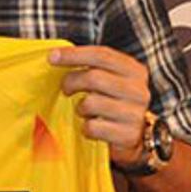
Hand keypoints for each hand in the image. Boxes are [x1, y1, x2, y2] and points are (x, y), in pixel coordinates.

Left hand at [49, 46, 150, 166]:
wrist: (137, 137)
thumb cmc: (114, 102)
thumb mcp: (110, 79)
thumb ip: (91, 66)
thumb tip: (55, 56)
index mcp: (134, 70)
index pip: (101, 55)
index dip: (74, 54)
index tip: (52, 57)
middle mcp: (138, 90)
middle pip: (94, 77)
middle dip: (71, 81)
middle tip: (66, 88)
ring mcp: (135, 114)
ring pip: (91, 103)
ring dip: (80, 108)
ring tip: (85, 110)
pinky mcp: (128, 135)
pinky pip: (92, 127)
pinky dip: (85, 127)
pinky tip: (92, 126)